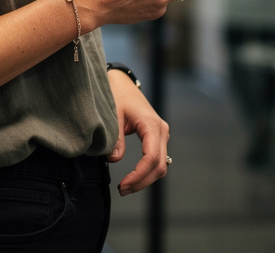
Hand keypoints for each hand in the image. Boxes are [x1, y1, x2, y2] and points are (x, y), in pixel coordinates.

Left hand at [106, 68, 169, 195]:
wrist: (122, 83)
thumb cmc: (117, 95)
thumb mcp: (113, 115)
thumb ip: (115, 138)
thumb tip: (113, 160)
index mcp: (152, 125)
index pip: (151, 158)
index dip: (139, 175)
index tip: (123, 185)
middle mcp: (161, 131)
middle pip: (159, 166)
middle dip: (142, 181)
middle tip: (122, 190)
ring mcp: (161, 134)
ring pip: (161, 165)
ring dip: (145, 179)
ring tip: (125, 187)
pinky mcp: (157, 137)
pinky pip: (157, 160)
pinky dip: (147, 172)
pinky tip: (133, 178)